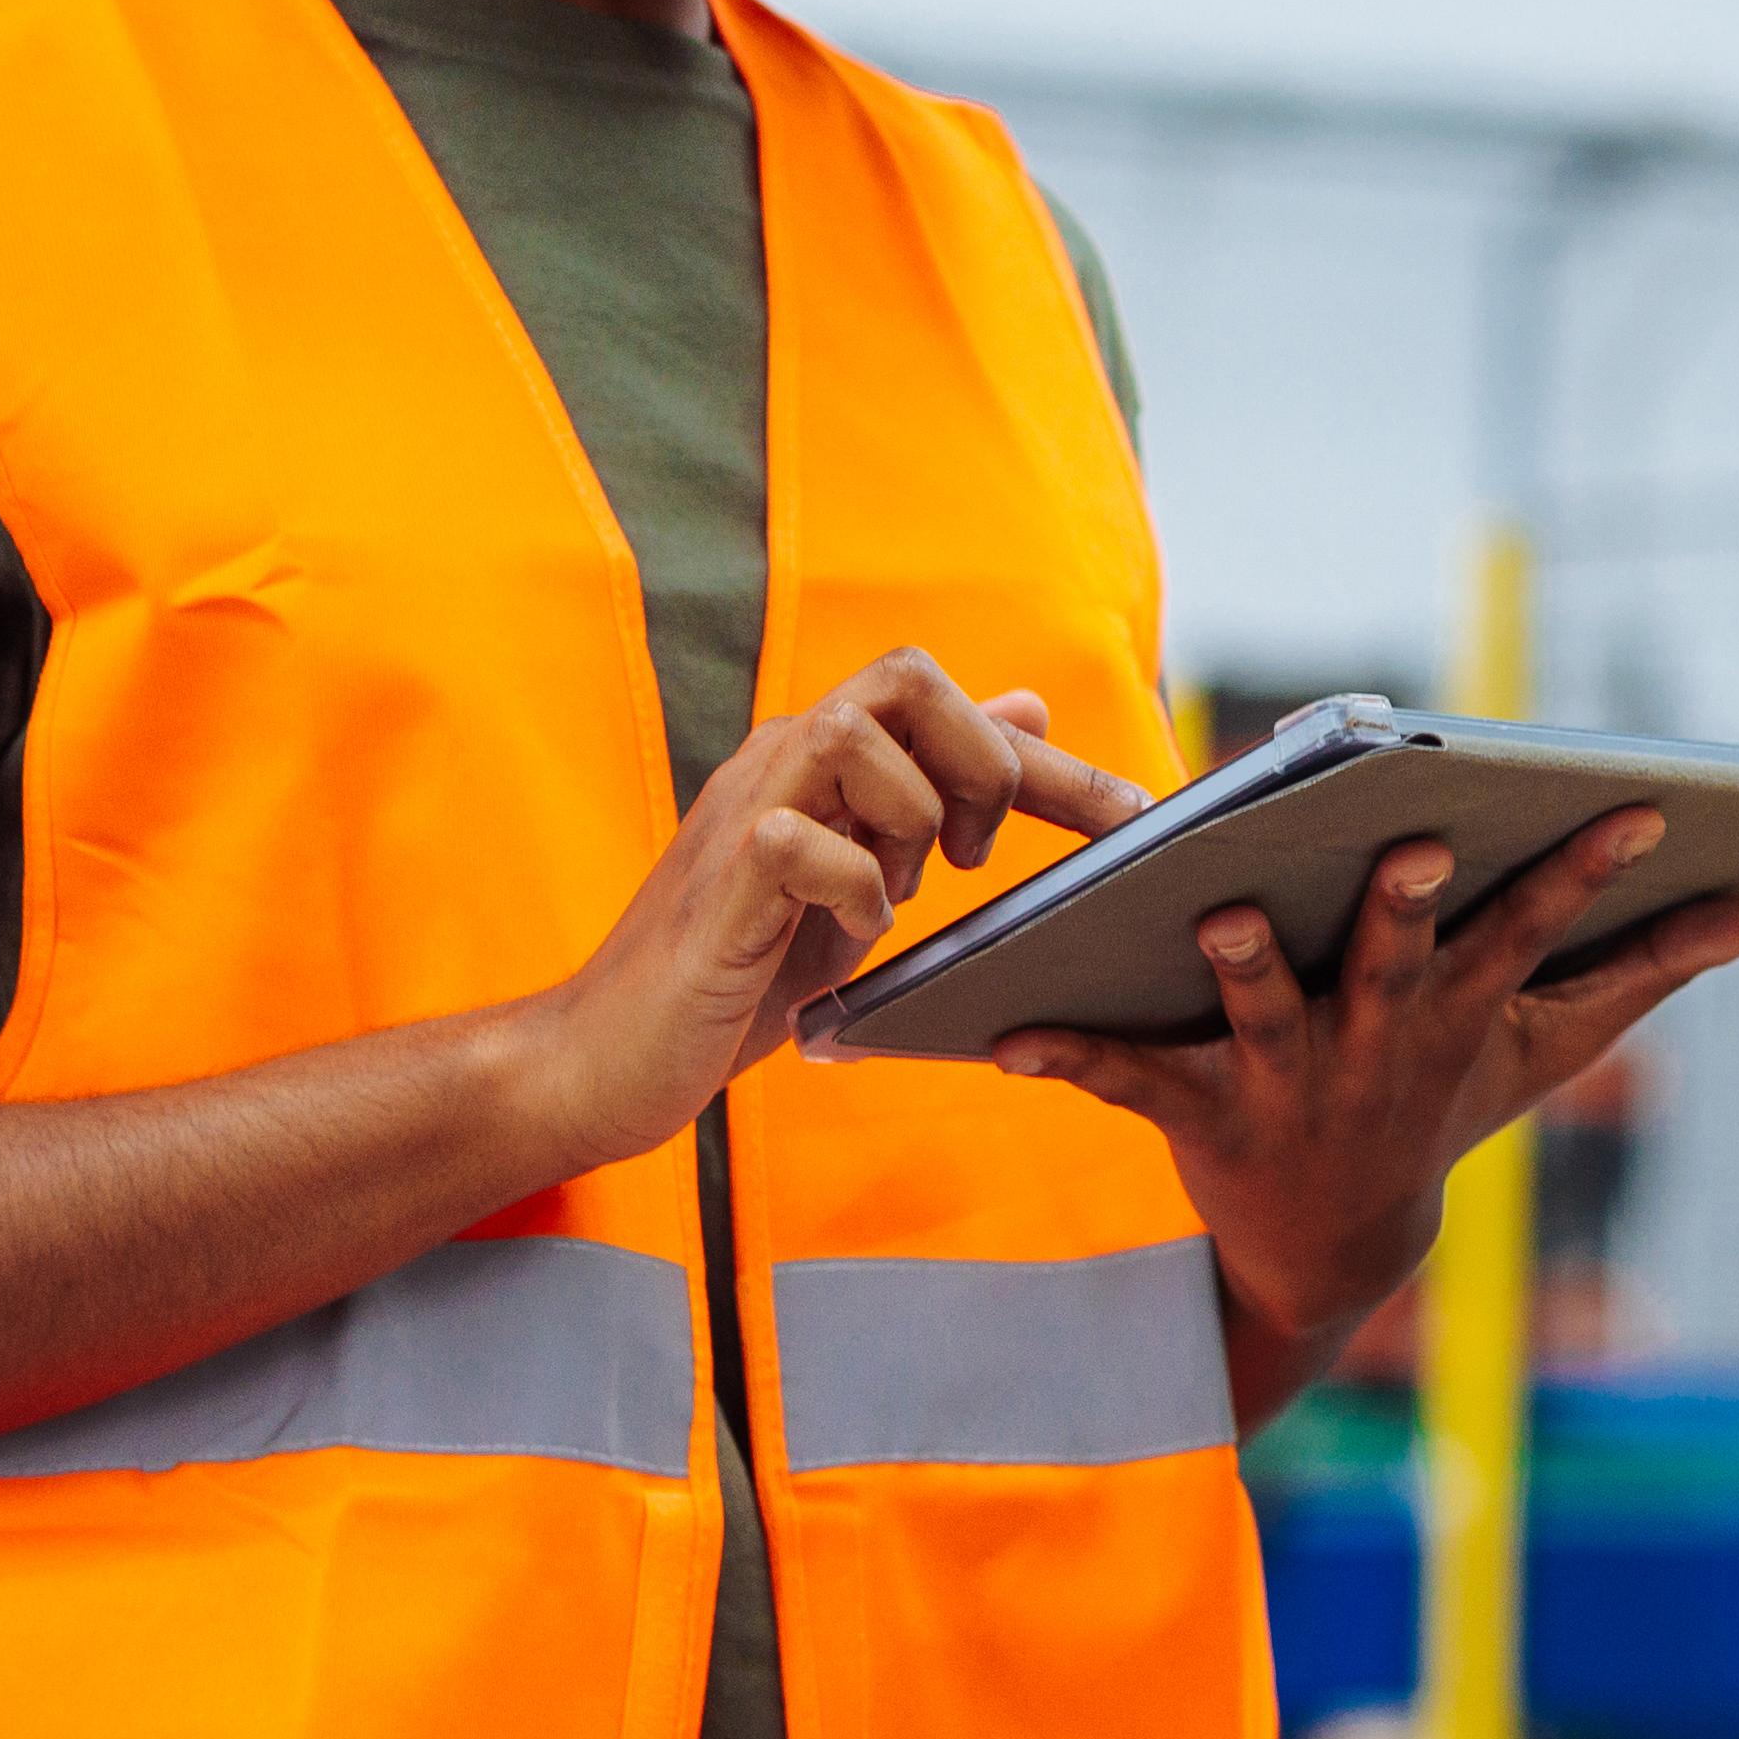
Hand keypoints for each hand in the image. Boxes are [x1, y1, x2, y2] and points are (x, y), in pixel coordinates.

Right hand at [504, 653, 1151, 1174]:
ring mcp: (741, 818)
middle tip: (978, 856)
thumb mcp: (862, 883)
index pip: (947, 706)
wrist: (602, 1062)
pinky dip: (849, 885)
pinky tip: (848, 936)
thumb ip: (933, 800)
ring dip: (909, 814)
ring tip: (902, 892)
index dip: (1052, 761)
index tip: (1135, 819)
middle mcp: (778, 767)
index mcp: (819, 765)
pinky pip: (793, 838)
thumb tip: (1025, 710)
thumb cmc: (735, 978)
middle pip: (904, 675)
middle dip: (975, 760)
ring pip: (849, 733)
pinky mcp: (717, 887)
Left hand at [992, 810, 1738, 1386]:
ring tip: (1222, 908)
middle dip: (1411, 911)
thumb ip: (1649, 970)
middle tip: (1422, 845)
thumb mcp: (1548, 1046)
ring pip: (1265, 1013)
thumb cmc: (1442, 1102)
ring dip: (1246, 966)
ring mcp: (1289, 1081)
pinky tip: (1008, 1030)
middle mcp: (1379, 1044)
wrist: (1329, 1253)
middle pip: (1400, 966)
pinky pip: (1126, 1075)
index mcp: (1460, 1013)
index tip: (1635, 804)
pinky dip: (1067, 1053)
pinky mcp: (1197, 1109)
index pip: (1538, 931)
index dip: (1587, 871)